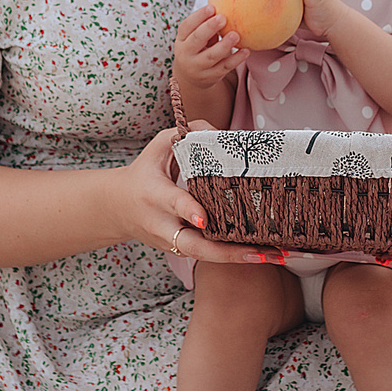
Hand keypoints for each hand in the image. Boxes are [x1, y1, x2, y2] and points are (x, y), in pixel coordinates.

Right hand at [118, 127, 260, 266]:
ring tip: (274, 255)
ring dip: (239, 258)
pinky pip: (208, 255)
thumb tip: (218, 132)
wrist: (117, 208)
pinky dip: (234, 256)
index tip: (204, 219)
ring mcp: (172, 243)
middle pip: (194, 246)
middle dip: (227, 252)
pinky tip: (265, 253)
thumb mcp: (158, 147)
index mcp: (155, 195)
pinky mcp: (181, 251)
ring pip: (205, 256)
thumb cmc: (143, 173)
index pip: (174, 203)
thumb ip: (187, 133)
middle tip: (259, 252)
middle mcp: (164, 225)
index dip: (189, 211)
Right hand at [173, 5, 244, 91]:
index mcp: (181, 40)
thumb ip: (204, 25)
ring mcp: (198, 67)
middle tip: (223, 18)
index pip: (186, 26)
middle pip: (197, 39)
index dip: (198, 16)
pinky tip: (246, 50)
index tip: (212, 7)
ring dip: (224, 45)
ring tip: (235, 35)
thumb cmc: (196, 49)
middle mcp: (186, 54)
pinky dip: (236, 59)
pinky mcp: (211, 76)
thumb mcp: (193, 37)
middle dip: (209, 28)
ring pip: (211, 56)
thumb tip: (224, 5)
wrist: (190, 78)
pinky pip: (225, 67)